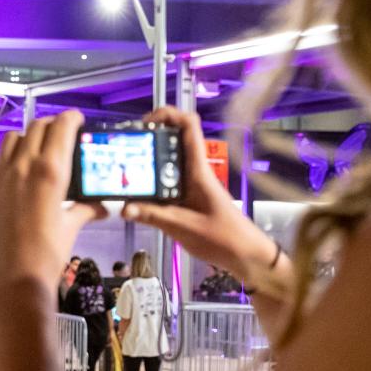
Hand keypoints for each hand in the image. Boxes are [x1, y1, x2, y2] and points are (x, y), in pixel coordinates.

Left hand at [0, 111, 103, 297]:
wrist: (12, 283)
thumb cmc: (45, 257)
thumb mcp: (70, 228)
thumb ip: (85, 209)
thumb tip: (100, 207)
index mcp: (50, 171)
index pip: (61, 126)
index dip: (71, 119)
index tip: (77, 121)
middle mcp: (22, 166)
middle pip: (37, 127)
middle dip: (51, 127)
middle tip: (61, 136)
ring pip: (13, 139)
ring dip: (27, 138)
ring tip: (36, 152)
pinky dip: (5, 159)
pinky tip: (13, 173)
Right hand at [121, 106, 275, 282]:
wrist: (247, 256)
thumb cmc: (224, 238)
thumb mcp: (184, 227)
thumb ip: (154, 216)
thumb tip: (125, 208)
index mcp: (198, 170)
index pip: (188, 126)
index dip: (168, 114)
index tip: (144, 123)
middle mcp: (195, 172)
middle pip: (172, 142)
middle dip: (148, 141)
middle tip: (125, 151)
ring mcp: (192, 186)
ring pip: (167, 165)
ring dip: (147, 165)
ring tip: (123, 173)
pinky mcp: (189, 200)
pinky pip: (167, 185)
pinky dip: (151, 187)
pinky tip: (136, 198)